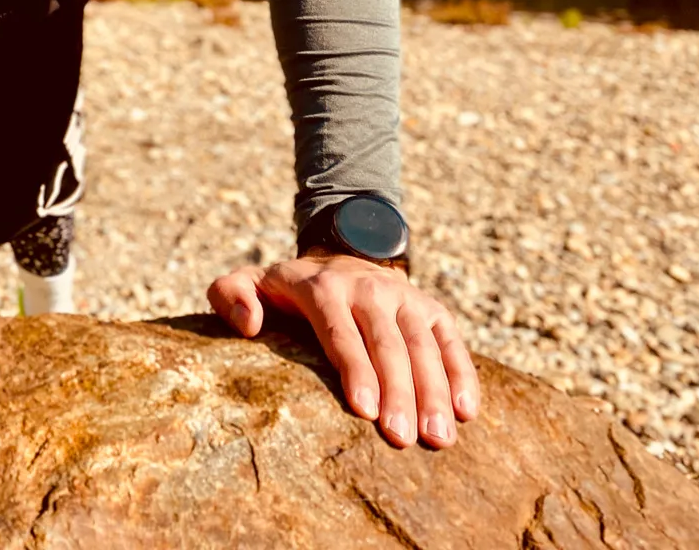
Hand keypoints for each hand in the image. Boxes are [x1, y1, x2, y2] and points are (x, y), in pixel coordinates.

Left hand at [208, 252, 479, 448]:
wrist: (337, 258)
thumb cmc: (285, 290)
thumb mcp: (248, 282)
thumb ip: (230, 295)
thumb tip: (248, 325)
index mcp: (320, 285)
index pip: (339, 329)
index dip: (354, 368)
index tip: (363, 409)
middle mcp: (366, 286)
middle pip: (386, 343)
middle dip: (398, 392)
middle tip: (403, 439)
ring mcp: (403, 296)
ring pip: (423, 346)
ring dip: (434, 392)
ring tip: (438, 439)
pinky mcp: (431, 308)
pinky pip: (451, 341)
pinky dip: (462, 374)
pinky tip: (468, 413)